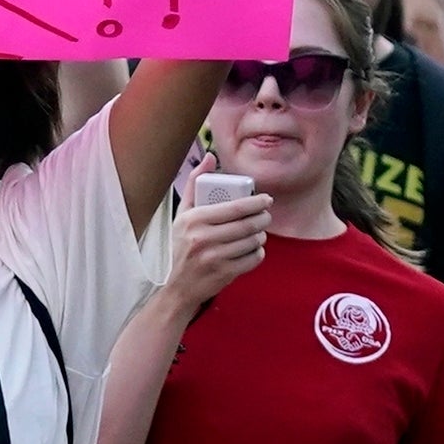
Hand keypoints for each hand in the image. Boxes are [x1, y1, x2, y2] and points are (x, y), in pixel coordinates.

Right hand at [166, 189, 269, 307]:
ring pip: (253, 241)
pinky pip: (253, 259)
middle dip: (263, 218)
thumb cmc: (182, 246)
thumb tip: (210, 157)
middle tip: (265, 215)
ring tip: (258, 232)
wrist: (178, 286)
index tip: (265, 199)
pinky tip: (252, 249)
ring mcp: (214, 257)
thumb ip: (195, 184)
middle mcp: (203, 238)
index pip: (235, 207)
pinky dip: (258, 252)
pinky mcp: (224, 273)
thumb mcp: (182, 214)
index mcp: (194, 219)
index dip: (256, 201)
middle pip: (248, 224)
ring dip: (261, 235)